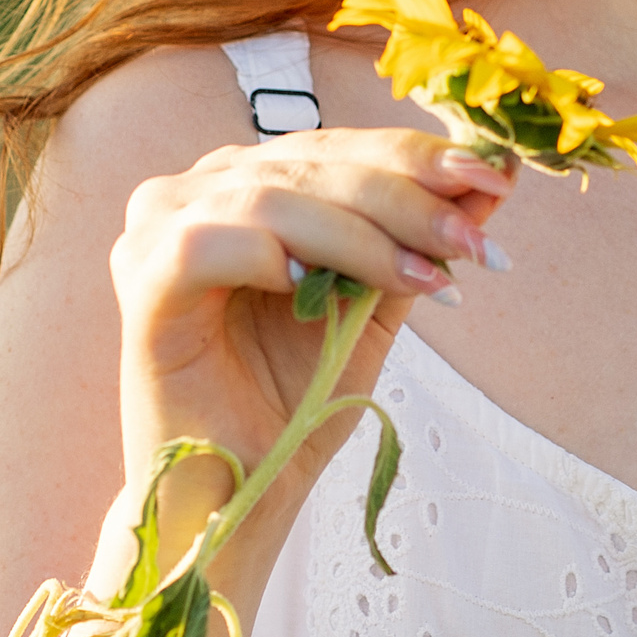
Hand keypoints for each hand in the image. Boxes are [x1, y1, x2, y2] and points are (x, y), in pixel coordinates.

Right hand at [100, 129, 512, 572]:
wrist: (236, 491)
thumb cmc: (294, 395)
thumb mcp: (376, 299)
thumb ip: (419, 236)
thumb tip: (494, 175)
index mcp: (250, 178)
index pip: (340, 145)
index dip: (418, 156)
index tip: (497, 179)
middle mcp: (199, 187)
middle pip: (313, 163)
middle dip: (407, 197)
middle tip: (474, 237)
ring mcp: (158, 226)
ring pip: (273, 196)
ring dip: (363, 234)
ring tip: (428, 275)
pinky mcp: (140, 277)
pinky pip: (209, 242)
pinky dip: (272, 257)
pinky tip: (314, 289)